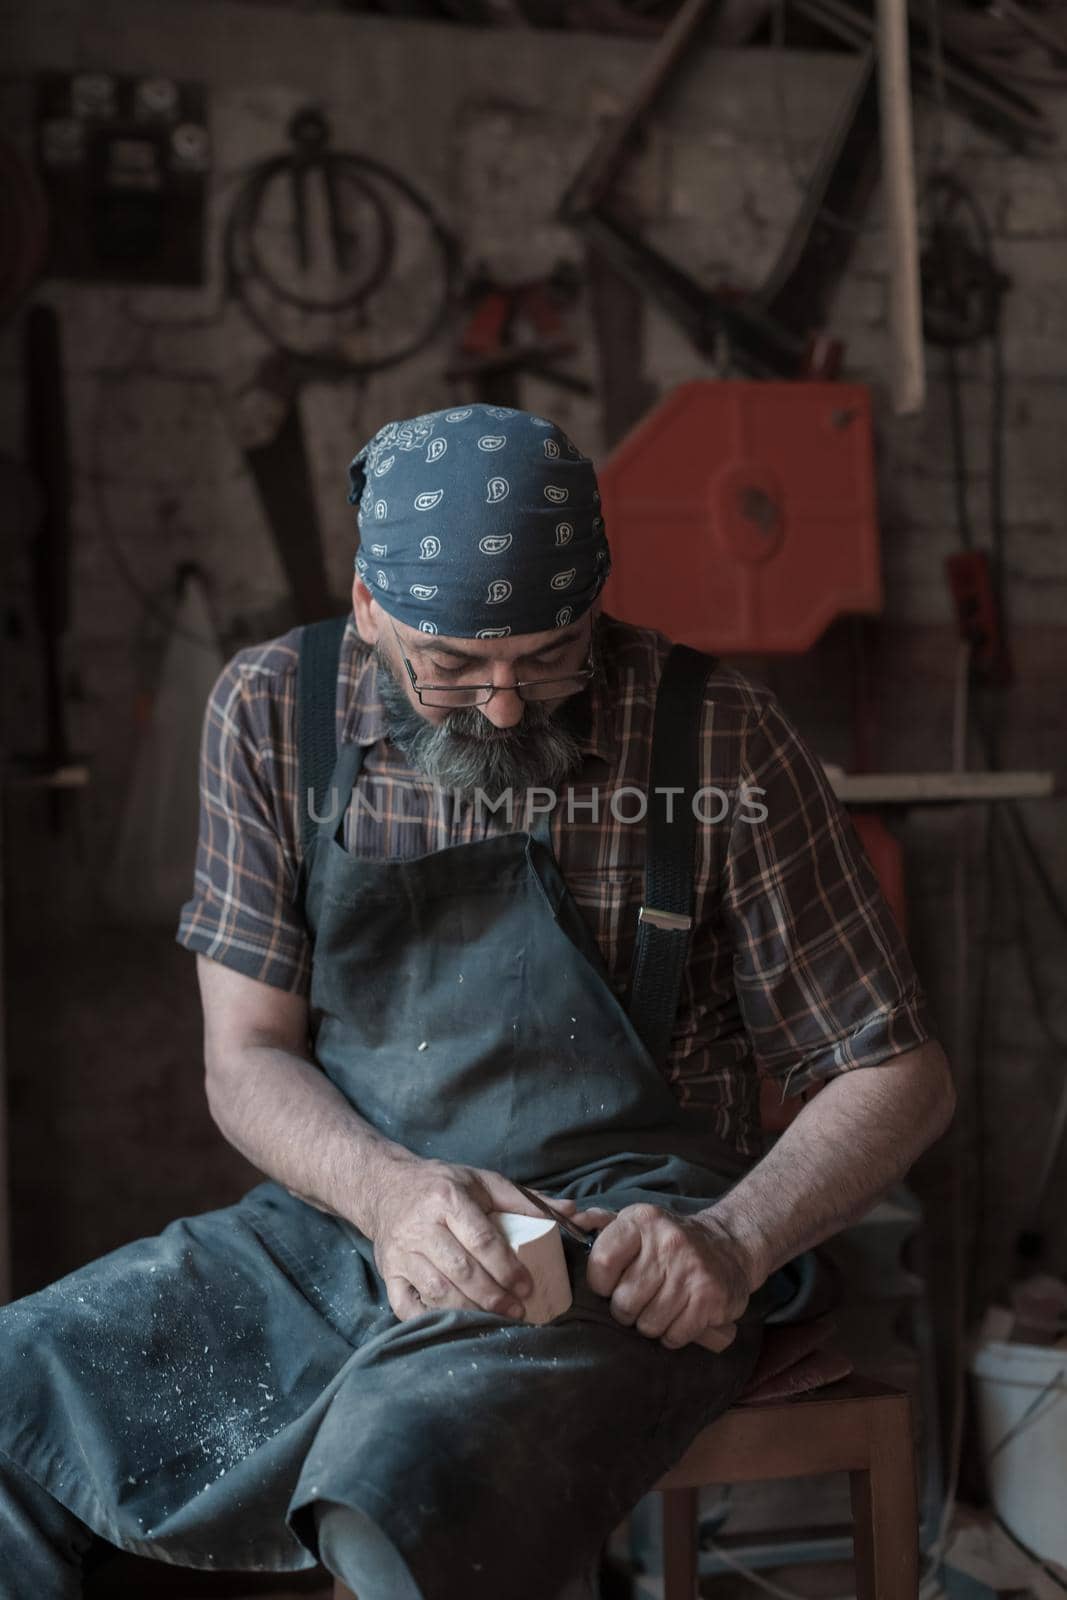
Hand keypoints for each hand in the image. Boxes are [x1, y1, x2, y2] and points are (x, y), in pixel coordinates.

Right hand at [366, 1157, 601, 1323]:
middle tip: (517, 1311)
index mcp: (448, 1198)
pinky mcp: (387, 1272)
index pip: (482, 1239)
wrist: (386, 1187)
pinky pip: (405, 1305)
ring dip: (468, 1311)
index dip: (507, 1268)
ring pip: (437, 1290)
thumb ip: (525, 1200)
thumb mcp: (483, 1182)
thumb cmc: (443, 1185)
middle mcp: (421, 1225)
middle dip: (493, 1296)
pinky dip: (429, 1320)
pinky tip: (454, 1326)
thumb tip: (572, 1212)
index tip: (527, 1287)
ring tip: (494, 1321)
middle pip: (461, 1269)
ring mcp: (401, 1252)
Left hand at [584, 1203, 751, 1352]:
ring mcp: (691, 1270)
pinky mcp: (710, 1298)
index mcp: (642, 1221)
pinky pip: (674, 1336)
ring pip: (648, 1324)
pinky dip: (672, 1335)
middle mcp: (668, 1242)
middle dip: (627, 1310)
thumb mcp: (638, 1222)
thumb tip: (569, 1220)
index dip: (600, 1284)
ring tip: (659, 1308)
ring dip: (650, 1324)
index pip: (601, 1262)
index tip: (610, 1285)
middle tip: (639, 1300)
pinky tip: (678, 1318)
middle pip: (624, 1302)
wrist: (730, 1246)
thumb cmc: (670, 1241)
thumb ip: (601, 1224)